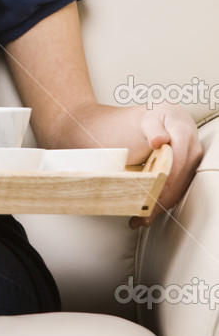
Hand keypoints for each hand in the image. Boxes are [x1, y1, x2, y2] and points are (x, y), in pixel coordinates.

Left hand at [129, 104, 202, 228]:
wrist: (157, 119)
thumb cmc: (151, 118)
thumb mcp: (148, 117)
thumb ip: (152, 127)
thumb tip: (159, 140)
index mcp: (182, 131)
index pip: (177, 161)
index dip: (165, 180)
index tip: (151, 194)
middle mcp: (192, 147)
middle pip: (179, 178)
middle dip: (161, 198)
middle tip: (143, 213)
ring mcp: (192, 160)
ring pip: (180, 187)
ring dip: (162, 204)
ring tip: (144, 218)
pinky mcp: (187, 170)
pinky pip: (177, 188)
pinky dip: (164, 200)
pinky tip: (152, 210)